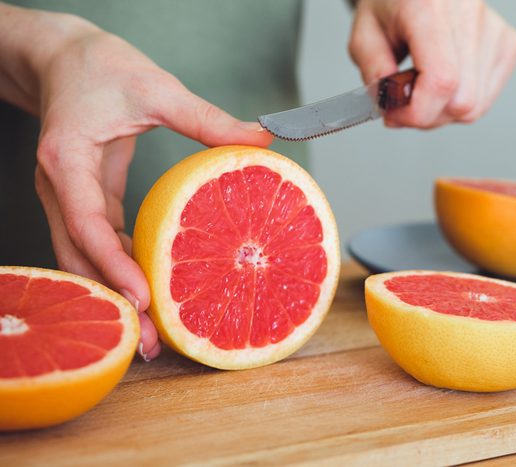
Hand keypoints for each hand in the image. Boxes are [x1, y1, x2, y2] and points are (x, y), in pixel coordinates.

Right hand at [31, 19, 271, 360]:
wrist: (61, 57)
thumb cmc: (100, 67)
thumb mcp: (156, 87)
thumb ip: (207, 118)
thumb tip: (262, 141)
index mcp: (68, 160)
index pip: (87, 222)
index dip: (113, 264)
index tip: (145, 297)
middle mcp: (59, 186)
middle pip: (80, 257)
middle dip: (113, 301)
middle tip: (150, 343)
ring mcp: (66, 197)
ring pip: (83, 259)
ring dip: (115, 296)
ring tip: (150, 336)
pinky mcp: (82, 199)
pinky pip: (95, 244)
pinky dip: (118, 271)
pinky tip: (146, 293)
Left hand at [349, 0, 515, 127]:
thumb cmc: (391, 2)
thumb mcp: (363, 34)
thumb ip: (373, 72)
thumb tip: (394, 107)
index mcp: (429, 8)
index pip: (442, 80)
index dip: (417, 112)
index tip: (395, 115)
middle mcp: (468, 15)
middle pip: (462, 102)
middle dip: (427, 116)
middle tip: (404, 103)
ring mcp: (493, 30)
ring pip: (475, 106)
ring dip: (443, 112)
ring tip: (422, 88)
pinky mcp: (508, 43)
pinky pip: (486, 98)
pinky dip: (460, 102)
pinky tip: (444, 84)